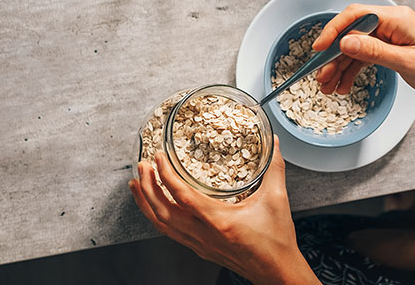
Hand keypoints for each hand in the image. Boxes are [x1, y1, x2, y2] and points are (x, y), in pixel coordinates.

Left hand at [129, 137, 319, 284]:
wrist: (277, 272)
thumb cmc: (276, 240)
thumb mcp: (276, 199)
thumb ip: (274, 168)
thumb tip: (275, 143)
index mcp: (219, 221)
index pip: (182, 196)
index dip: (166, 175)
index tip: (159, 157)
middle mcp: (204, 235)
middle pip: (163, 212)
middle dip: (147, 188)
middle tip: (141, 166)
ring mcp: (200, 244)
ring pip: (163, 225)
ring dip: (147, 203)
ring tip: (137, 184)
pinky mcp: (202, 249)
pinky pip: (172, 233)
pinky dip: (158, 218)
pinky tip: (155, 207)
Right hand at [313, 4, 414, 95]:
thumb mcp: (406, 62)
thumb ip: (374, 51)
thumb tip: (346, 42)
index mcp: (395, 18)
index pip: (355, 16)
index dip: (333, 30)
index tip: (319, 48)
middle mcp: (390, 22)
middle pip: (351, 33)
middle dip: (333, 55)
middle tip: (320, 75)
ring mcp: (389, 33)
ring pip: (355, 46)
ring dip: (340, 66)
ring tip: (328, 85)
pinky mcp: (390, 45)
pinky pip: (365, 54)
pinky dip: (353, 69)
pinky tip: (343, 84)